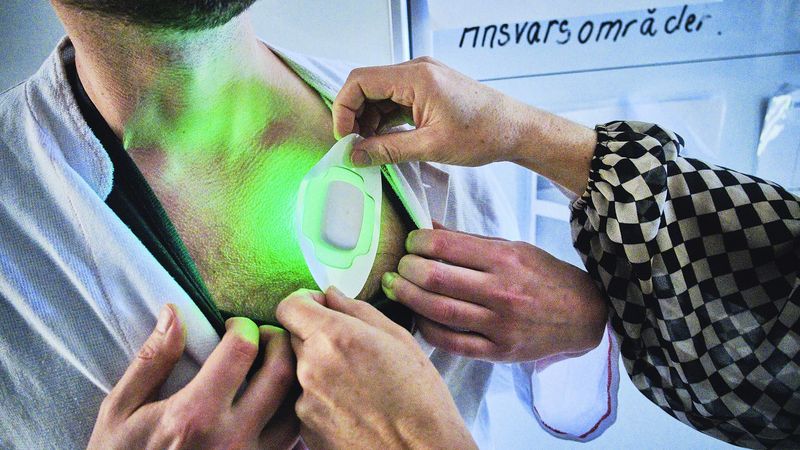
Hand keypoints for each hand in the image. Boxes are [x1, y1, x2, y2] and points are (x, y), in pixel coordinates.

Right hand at [88, 305, 298, 449]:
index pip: (242, 351)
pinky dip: (291, 408)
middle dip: (277, 341)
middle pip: (281, 372)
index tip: (234, 326)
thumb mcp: (120, 411)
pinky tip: (273, 398)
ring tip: (273, 362)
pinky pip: (293, 435)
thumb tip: (174, 312)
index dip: (243, 326)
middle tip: (263, 335)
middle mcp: (232, 437)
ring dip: (291, 375)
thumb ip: (151, 361)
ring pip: (296, 404)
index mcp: (194, 416)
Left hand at [276, 288, 476, 449]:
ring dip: (319, 368)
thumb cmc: (420, 396)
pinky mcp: (305, 429)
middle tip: (349, 349)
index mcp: (334, 337)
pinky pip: (305, 401)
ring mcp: (304, 402)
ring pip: (300, 370)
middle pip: (293, 336)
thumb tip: (332, 294)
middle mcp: (311, 367)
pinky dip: (322, 399)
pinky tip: (353, 407)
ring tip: (356, 383)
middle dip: (315, 335)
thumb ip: (358, 310)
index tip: (320, 307)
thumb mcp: (399, 339)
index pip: (289, 306)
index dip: (304, 302)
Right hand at [332, 57, 596, 194]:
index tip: (345, 138)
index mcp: (416, 76)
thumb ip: (388, 150)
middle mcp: (417, 70)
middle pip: (366, 85)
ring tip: (370, 149)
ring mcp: (423, 79)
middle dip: (354, 116)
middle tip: (354, 147)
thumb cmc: (483, 134)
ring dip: (369, 120)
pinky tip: (384, 141)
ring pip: (379, 94)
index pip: (360, 81)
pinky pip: (395, 100)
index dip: (344, 109)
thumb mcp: (430, 147)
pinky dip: (385, 119)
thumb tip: (356, 156)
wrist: (516, 129)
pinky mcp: (428, 90)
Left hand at [380, 225, 607, 361]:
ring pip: (439, 311)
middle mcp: (501, 291)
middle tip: (400, 266)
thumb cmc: (545, 277)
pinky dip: (427, 328)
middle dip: (407, 269)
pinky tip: (417, 316)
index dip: (418, 241)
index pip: (446, 246)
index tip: (411, 242)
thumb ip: (469, 240)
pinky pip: (451, 342)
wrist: (583, 315)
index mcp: (505, 259)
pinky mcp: (498, 351)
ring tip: (397, 287)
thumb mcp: (514, 247)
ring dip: (409, 297)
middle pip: (436, 278)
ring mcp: (499, 324)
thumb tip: (428, 226)